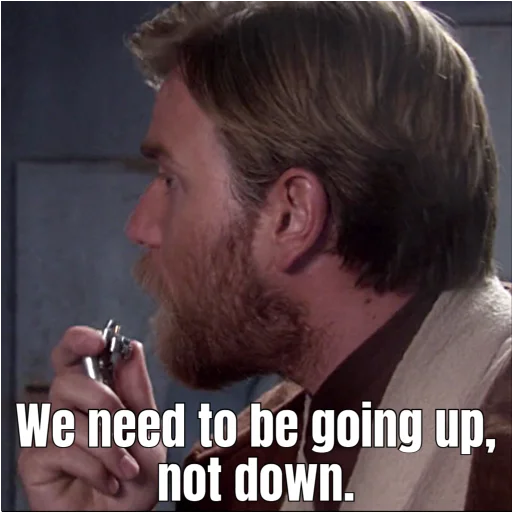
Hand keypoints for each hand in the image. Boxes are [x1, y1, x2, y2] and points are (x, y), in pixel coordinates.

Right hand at [18, 326, 165, 510]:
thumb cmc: (136, 476)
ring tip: (126, 468)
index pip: (73, 354)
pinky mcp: (35, 461)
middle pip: (68, 380)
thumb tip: (131, 346)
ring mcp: (49, 433)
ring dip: (109, 446)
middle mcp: (67, 407)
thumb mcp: (149, 428)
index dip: (79, 341)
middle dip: (106, 404)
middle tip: (128, 429)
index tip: (96, 342)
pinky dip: (96, 468)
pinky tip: (108, 481)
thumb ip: (138, 389)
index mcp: (95, 391)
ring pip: (70, 419)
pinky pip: (63, 450)